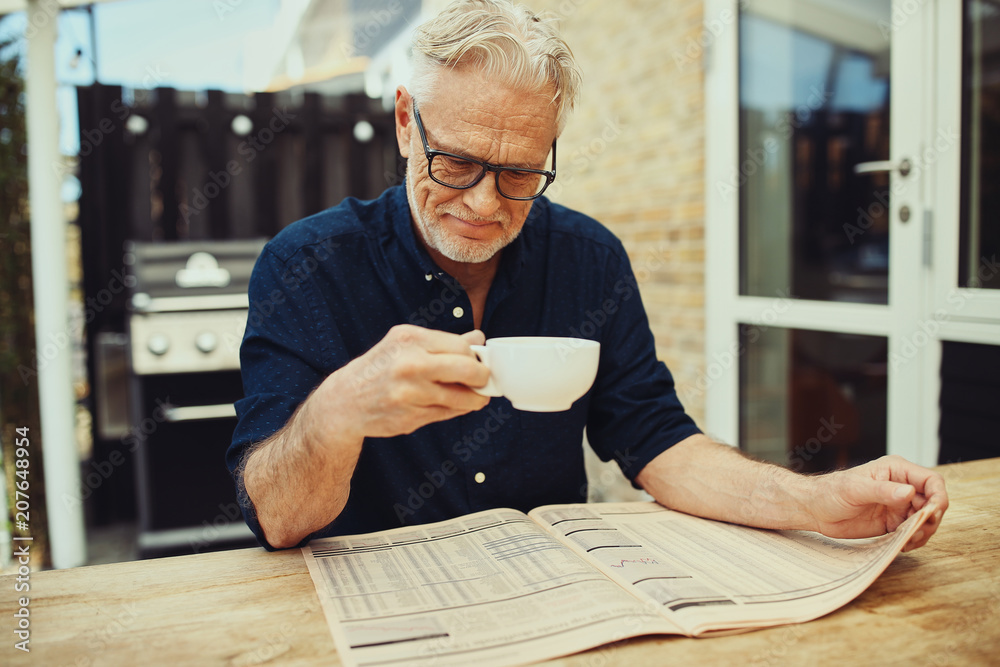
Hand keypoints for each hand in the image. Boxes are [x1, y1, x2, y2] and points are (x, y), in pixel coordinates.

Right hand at [322, 325, 490, 439]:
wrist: (344, 402)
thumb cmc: (378, 369)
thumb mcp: (405, 344)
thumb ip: (442, 342)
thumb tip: (478, 337)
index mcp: (410, 340)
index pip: (461, 346)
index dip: (475, 356)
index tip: (478, 362)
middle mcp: (409, 365)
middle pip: (467, 369)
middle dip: (483, 377)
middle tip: (484, 381)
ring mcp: (410, 393)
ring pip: (462, 397)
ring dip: (475, 399)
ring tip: (475, 397)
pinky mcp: (410, 417)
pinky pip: (447, 414)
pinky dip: (455, 410)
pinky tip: (452, 405)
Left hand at [809, 455, 948, 550]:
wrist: (815, 509)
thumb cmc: (830, 492)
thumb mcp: (855, 489)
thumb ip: (883, 491)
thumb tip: (910, 492)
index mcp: (896, 470)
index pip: (931, 481)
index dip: (938, 497)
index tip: (932, 514)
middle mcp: (901, 486)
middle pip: (933, 503)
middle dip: (930, 519)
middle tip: (915, 533)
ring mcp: (899, 505)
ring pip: (926, 519)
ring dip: (923, 532)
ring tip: (907, 541)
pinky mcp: (893, 522)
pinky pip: (913, 531)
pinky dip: (913, 540)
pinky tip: (902, 544)